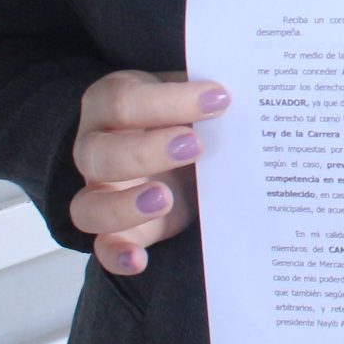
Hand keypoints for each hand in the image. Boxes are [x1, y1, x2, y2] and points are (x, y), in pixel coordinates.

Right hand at [72, 71, 227, 275]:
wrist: (182, 148)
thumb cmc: (186, 114)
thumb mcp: (194, 97)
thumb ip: (209, 93)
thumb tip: (255, 83)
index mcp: (112, 102)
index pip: (125, 100)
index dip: (170, 100)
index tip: (220, 98)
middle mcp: (95, 148)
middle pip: (100, 153)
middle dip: (148, 150)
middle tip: (197, 145)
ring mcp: (100, 192)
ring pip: (88, 206)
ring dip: (125, 205)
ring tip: (166, 198)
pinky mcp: (117, 230)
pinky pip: (102, 248)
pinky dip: (117, 255)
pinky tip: (139, 260)